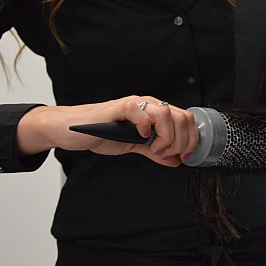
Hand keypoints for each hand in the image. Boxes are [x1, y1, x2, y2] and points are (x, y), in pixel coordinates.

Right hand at [16, 97, 198, 166]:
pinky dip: (146, 126)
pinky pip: (141, 112)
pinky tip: (141, 137)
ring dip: (166, 136)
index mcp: (155, 112)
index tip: (185, 157)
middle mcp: (148, 104)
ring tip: (154, 148)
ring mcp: (134, 104)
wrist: (73, 130)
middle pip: (182, 116)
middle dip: (181, 141)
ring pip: (166, 113)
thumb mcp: (135, 145)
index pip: (186, 119)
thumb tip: (176, 161)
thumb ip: (156, 151)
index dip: (191, 139)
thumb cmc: (101, 132)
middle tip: (167, 154)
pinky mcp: (118, 108)